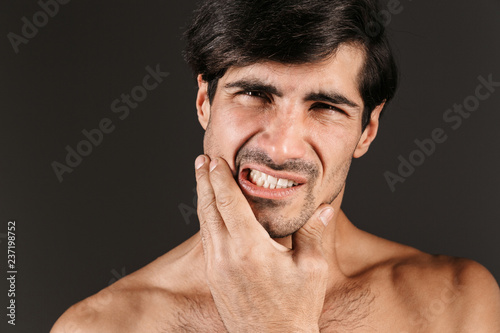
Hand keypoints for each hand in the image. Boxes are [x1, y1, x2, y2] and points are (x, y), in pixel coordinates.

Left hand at [195, 155, 335, 332]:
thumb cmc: (295, 309)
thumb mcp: (311, 269)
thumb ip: (313, 234)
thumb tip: (324, 209)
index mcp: (250, 249)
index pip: (229, 203)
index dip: (221, 178)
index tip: (216, 160)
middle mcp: (226, 256)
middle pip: (209, 209)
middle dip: (204, 181)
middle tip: (202, 161)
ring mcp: (216, 269)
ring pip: (204, 224)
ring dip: (202, 199)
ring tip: (202, 180)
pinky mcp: (214, 279)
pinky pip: (206, 241)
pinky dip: (207, 220)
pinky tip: (210, 214)